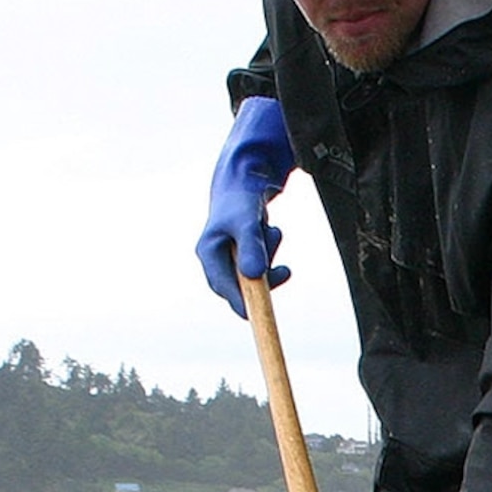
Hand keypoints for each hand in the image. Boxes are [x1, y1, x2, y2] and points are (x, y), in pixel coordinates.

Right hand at [197, 97, 296, 312]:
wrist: (245, 176)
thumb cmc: (241, 198)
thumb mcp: (247, 222)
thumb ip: (251, 247)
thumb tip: (255, 275)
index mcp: (208, 253)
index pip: (225, 290)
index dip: (244, 305)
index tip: (263, 315)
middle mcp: (215, 258)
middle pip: (242, 286)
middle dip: (264, 274)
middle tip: (282, 263)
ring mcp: (228, 256)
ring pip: (255, 274)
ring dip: (268, 256)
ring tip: (271, 230)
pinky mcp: (241, 252)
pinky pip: (261, 263)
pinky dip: (269, 249)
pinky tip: (269, 229)